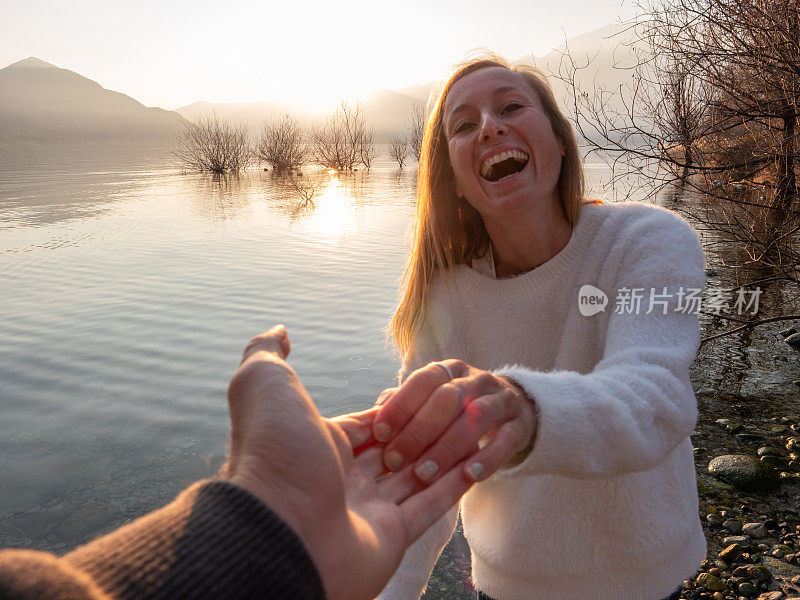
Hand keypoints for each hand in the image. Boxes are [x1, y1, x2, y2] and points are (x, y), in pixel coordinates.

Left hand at [225, 326, 474, 599]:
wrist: (276, 529)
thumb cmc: (271, 450)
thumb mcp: (262, 384)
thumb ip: (269, 353)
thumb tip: (280, 330)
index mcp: (320, 445)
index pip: (370, 422)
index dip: (398, 407)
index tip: (428, 390)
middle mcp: (344, 478)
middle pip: (397, 448)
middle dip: (425, 430)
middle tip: (459, 408)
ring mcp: (368, 510)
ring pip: (418, 476)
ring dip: (446, 454)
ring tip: (477, 430)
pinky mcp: (393, 538)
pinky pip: (431, 506)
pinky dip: (455, 485)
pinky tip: (479, 463)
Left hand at [372, 360, 537, 483]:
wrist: (510, 411)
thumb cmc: (455, 412)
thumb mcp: (431, 402)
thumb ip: (403, 406)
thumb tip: (370, 417)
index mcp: (449, 371)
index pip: (423, 381)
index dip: (401, 405)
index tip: (378, 433)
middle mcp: (475, 380)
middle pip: (448, 399)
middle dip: (419, 430)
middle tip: (395, 461)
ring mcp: (501, 400)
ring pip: (476, 418)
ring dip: (447, 448)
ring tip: (424, 475)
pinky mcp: (519, 426)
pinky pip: (506, 441)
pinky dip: (488, 458)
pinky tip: (469, 476)